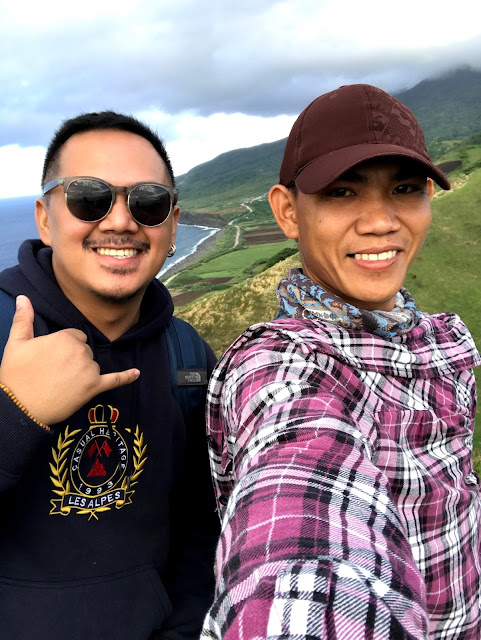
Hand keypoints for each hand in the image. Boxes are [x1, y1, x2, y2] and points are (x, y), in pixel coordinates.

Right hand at [0, 295, 139, 424]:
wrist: (20, 408)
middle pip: (85, 350)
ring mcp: (89, 370)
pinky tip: (137, 373)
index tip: (50, 358)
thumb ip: (23, 319)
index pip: (75, 336)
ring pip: (92, 364)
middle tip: (52, 372)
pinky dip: (126, 377)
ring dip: (82, 372)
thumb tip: (24, 297)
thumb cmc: (16, 375)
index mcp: (65, 337)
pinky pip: (114, 380)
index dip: (63, 347)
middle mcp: (81, 351)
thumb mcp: (16, 344)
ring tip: (60, 383)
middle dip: (73, 359)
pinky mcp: (94, 388)